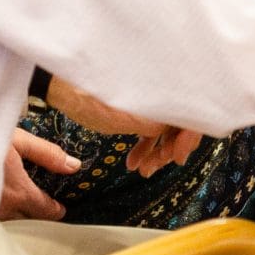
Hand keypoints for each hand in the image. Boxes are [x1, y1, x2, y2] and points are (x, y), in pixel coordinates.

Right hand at [0, 128, 75, 219]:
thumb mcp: (18, 140)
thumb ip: (47, 154)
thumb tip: (73, 166)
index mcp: (19, 192)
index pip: (44, 210)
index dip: (55, 210)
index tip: (61, 209)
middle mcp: (3, 209)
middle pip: (28, 219)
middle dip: (39, 215)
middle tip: (47, 209)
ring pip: (8, 220)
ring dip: (19, 215)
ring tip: (24, 205)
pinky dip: (0, 214)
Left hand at [47, 76, 204, 177]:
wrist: (60, 85)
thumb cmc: (87, 96)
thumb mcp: (122, 117)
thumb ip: (155, 123)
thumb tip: (181, 130)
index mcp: (164, 85)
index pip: (194, 110)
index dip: (190, 136)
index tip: (178, 157)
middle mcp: (163, 87)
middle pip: (184, 120)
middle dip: (172, 147)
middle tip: (156, 166)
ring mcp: (152, 95)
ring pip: (168, 126)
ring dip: (159, 150)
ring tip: (144, 169)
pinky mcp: (140, 102)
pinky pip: (153, 125)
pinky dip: (147, 144)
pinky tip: (135, 162)